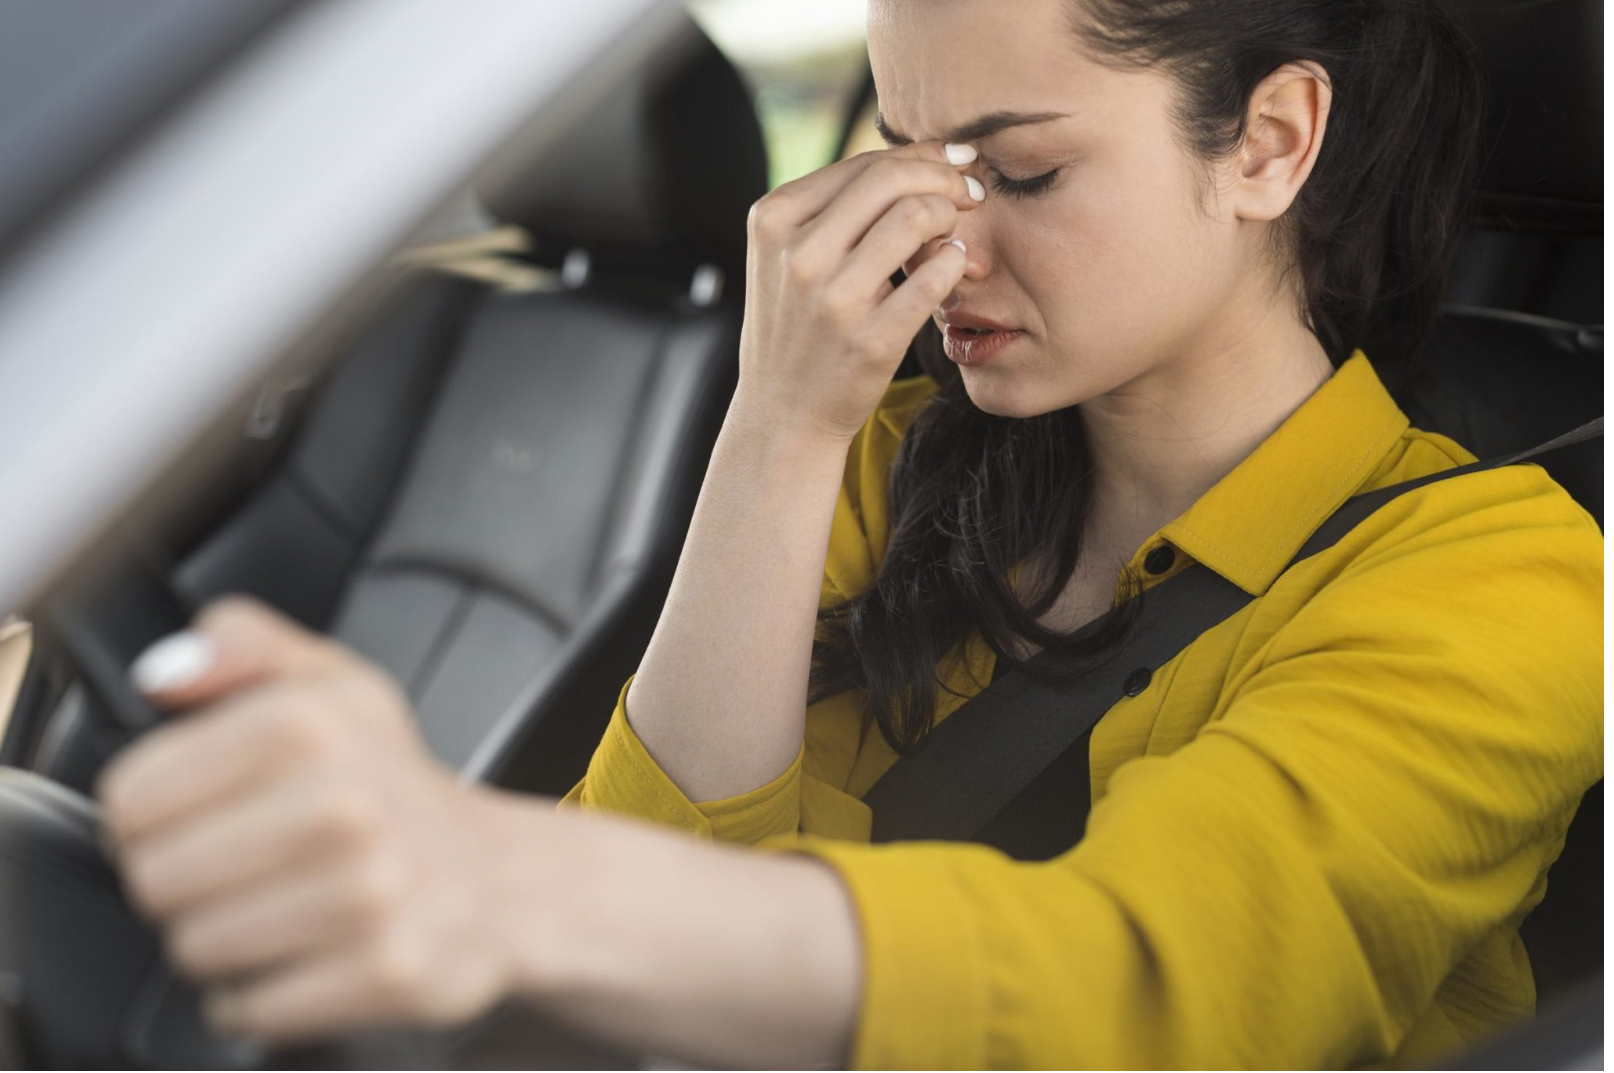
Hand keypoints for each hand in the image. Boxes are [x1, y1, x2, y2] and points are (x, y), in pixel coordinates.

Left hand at [96, 596, 530, 1041]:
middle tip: (247, 866)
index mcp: (311, 724)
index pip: (130, 799)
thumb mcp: (333, 684)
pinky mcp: (385, 972)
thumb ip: (244, 646)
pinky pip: (250, 1008)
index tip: (198, 814)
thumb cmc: (397, 788)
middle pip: (154, 880)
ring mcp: (368, 894)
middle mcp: (344, 806)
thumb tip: (165, 672)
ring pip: (195, 947)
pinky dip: (263, 994)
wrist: (498, 879)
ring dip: (225, 939)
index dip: (148, 814)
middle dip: (186, 881)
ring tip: (283, 907)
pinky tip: (309, 953)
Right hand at [733, 140, 981, 442]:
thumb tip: (925, 157)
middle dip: (945, 177)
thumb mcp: (789, 257)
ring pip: (916, 216)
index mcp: (774, 220)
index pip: (864, 164)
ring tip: (956, 235)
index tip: (953, 165)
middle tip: (971, 194)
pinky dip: (955, 262)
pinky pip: (935, 275)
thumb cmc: (799, 326)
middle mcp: (798, 254)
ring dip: (951, 218)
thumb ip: (837, 208)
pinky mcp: (870, 339)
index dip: (922, 157)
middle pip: (892, 178)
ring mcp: (832, 298)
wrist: (783, 414)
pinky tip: (955, 267)